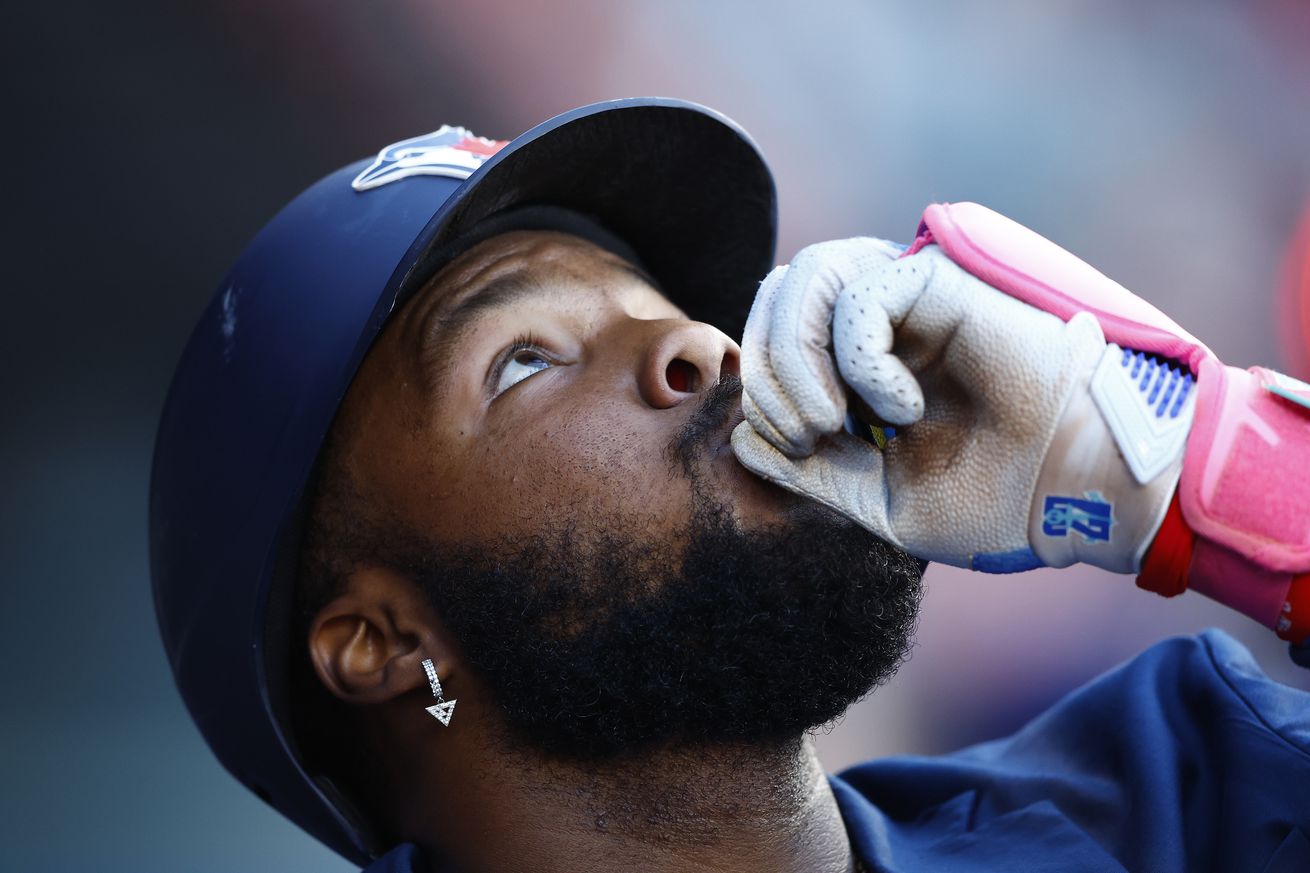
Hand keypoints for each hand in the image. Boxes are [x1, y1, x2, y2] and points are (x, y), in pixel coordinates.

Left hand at [733, 242, 1185, 572]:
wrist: (1073, 493)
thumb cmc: (990, 499)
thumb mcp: (875, 497)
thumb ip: (808, 470)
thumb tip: (740, 437)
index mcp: (854, 368)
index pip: (767, 337)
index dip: (758, 389)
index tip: (799, 449)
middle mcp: (875, 324)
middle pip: (773, 297)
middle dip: (766, 372)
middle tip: (807, 434)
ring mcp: (906, 298)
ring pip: (804, 277)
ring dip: (796, 357)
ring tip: (832, 419)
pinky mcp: (939, 282)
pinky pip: (862, 295)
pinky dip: (861, 358)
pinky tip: (903, 407)